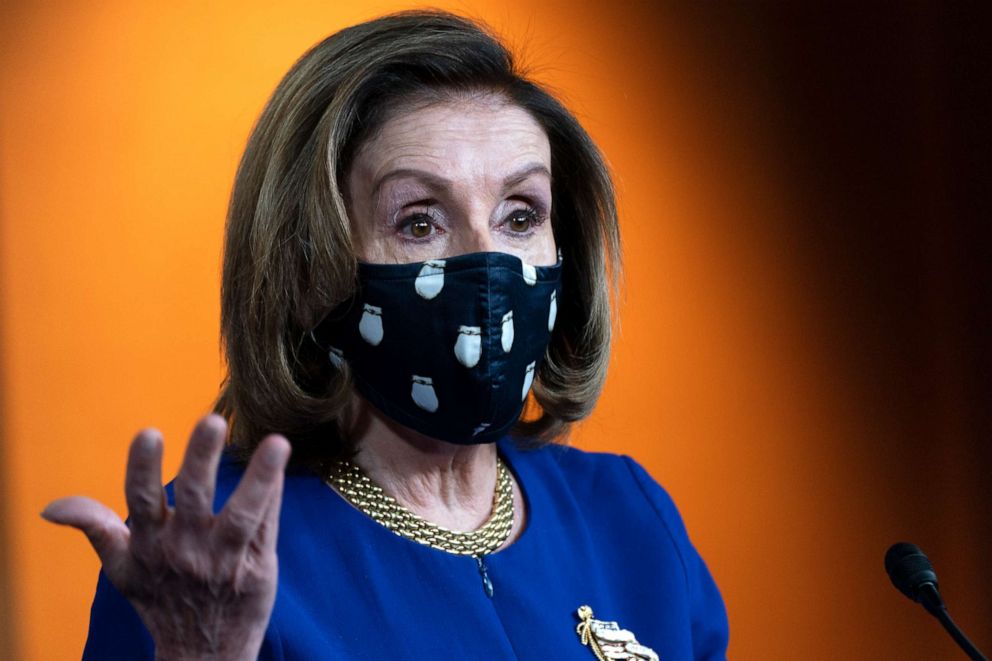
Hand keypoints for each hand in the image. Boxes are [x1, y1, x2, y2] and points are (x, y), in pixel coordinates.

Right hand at [42, 414, 290, 660]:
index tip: (149, 432)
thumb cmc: (161, 598)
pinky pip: (269, 525)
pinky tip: (281, 464)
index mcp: (151, 544)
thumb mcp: (121, 568)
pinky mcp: (259, 566)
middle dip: (202, 458)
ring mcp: (226, 558)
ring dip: (259, 478)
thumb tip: (50, 508)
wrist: (202, 653)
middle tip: (213, 420)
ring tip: (276, 443)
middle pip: (195, 496)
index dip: (143, 467)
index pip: (141, 501)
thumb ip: (94, 528)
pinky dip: (275, 494)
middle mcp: (188, 548)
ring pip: (243, 514)